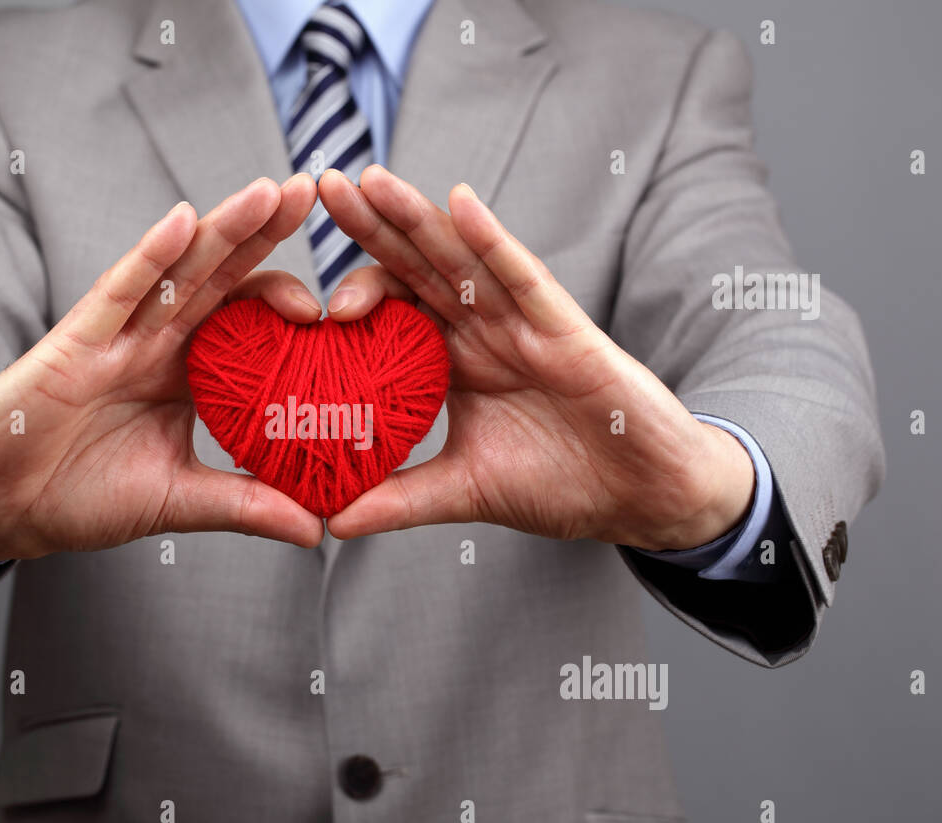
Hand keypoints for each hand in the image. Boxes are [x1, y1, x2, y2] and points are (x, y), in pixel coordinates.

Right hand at [0, 175, 326, 560]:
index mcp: (184, 373)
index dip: (289, 300)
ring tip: (271, 191)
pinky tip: (182, 221)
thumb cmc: (80, 496)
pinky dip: (149, 257)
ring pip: (177, 270)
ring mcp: (115, 337)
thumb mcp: (178, 501)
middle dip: (264, 232)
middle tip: (311, 189)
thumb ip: (246, 505)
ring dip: (223, 228)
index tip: (345, 299)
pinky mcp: (73, 343)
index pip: (245, 322)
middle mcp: (155, 343)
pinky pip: (116, 292)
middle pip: (219, 277)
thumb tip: (319, 529)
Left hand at [316, 166, 753, 550]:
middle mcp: (485, 331)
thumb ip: (401, 499)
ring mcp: (525, 324)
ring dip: (417, 218)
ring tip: (370, 180)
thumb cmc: (565, 485)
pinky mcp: (568, 329)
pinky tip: (461, 204)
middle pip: (419, 268)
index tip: (296, 287)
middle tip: (321, 186)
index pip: (397, 311)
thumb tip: (333, 523)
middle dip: (371, 226)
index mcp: (457, 362)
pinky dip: (494, 241)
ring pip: (462, 259)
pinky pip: (525, 277)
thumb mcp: (466, 491)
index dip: (352, 289)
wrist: (644, 498)